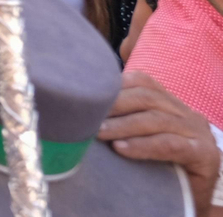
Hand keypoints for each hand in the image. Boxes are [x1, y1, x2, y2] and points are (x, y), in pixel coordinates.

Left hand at [98, 71, 219, 208]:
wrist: (185, 202)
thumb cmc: (155, 169)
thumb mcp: (136, 138)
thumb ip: (120, 120)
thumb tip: (78, 109)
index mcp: (171, 104)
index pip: (141, 82)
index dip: (113, 86)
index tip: (86, 95)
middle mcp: (187, 114)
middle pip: (146, 96)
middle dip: (113, 104)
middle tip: (85, 116)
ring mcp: (198, 133)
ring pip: (155, 119)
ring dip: (122, 125)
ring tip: (97, 133)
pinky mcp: (205, 155)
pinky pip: (170, 145)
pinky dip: (143, 145)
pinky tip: (121, 149)